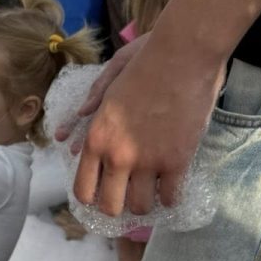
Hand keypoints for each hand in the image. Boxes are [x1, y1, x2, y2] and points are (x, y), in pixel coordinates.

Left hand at [67, 31, 225, 217]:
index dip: (93, 198)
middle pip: (110, 207)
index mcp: (96, 139)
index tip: (103, 196)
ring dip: (146, 204)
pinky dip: (171, 198)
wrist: (183, 54)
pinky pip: (171, 197)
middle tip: (127, 199)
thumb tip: (77, 125)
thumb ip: (93, 106)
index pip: (83, 190)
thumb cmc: (146, 61)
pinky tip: (171, 190)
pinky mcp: (177, 161)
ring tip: (151, 195)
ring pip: (141, 207)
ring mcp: (148, 161)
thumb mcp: (110, 83)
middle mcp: (117, 156)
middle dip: (118, 207)